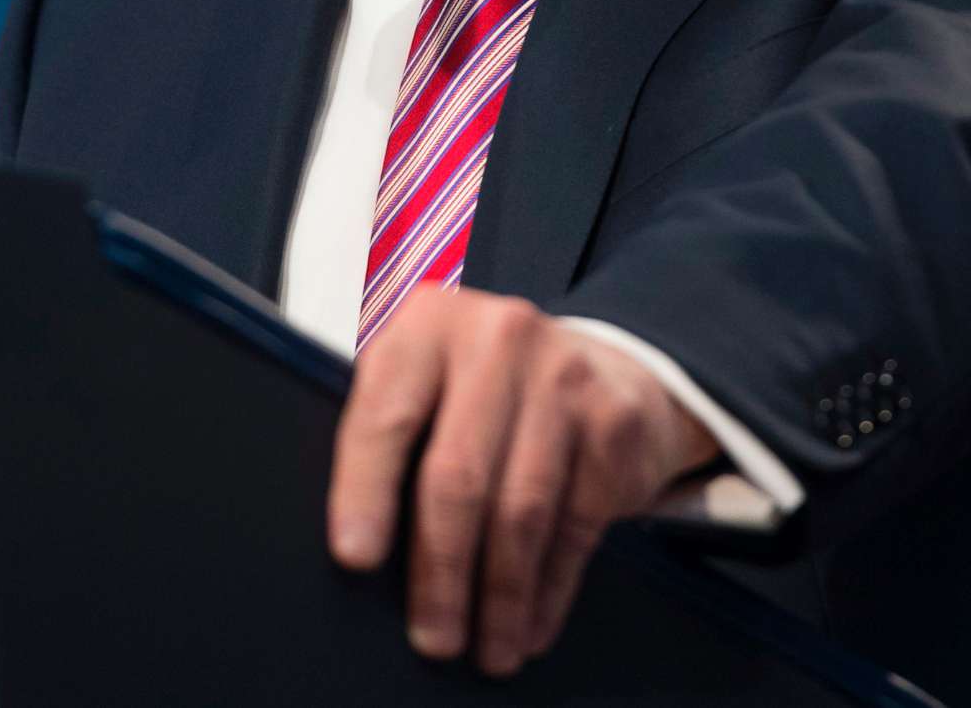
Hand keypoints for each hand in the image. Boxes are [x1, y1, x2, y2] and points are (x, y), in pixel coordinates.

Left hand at [328, 286, 718, 675]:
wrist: (596, 364)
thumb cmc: (483, 389)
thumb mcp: (426, 381)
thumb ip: (392, 434)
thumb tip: (360, 548)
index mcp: (427, 325)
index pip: (387, 415)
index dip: (365, 492)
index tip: (356, 556)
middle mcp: (497, 339)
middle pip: (458, 474)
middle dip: (441, 570)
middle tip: (433, 636)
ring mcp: (563, 375)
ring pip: (522, 509)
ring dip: (501, 595)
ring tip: (488, 646)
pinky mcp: (613, 421)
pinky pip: (576, 524)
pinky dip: (551, 587)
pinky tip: (533, 621)